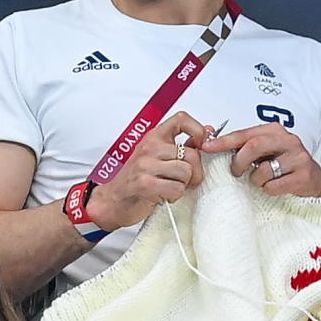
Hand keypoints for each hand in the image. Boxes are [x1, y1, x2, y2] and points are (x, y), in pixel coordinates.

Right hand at [87, 111, 207, 230]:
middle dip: (196, 173)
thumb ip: (182, 145)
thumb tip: (208, 132)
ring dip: (184, 186)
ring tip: (171, 188)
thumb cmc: (136, 180)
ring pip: (186, 172)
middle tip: (186, 181)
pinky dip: (175, 196)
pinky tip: (164, 196)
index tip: (200, 145)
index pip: (181, 119)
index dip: (198, 130)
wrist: (112, 201)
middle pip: (192, 155)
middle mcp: (149, 147)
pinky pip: (177, 188)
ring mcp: (146, 165)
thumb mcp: (157, 157)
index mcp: (154, 137)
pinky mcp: (145, 184)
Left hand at [202, 122, 320, 196]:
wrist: (316, 183)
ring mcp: (298, 158)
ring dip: (256, 180)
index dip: (224, 141)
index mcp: (275, 131)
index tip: (207, 147)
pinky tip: (275, 187)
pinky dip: (268, 190)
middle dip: (239, 162)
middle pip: (253, 147)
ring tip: (261, 181)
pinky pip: (274, 186)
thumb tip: (213, 143)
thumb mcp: (266, 151)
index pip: (245, 134)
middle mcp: (289, 140)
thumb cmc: (285, 166)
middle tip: (236, 172)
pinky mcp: (304, 176)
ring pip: (263, 170)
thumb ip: (245, 146)